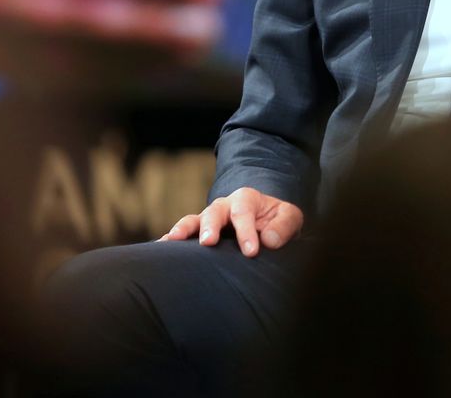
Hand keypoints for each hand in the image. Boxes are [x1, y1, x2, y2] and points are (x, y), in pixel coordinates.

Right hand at [160, 187, 305, 257]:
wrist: (266, 221)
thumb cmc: (277, 221)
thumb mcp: (289, 217)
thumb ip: (284, 226)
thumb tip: (270, 240)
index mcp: (246, 199)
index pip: (244, 213)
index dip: (246, 232)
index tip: (251, 251)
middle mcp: (224, 206)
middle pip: (214, 212)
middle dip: (210, 226)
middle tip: (208, 242)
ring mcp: (209, 218)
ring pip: (193, 220)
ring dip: (183, 230)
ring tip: (172, 240)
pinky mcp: (201, 232)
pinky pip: (184, 234)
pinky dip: (172, 240)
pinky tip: (160, 249)